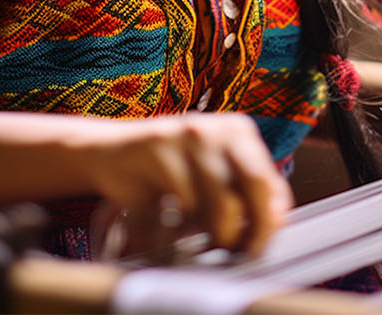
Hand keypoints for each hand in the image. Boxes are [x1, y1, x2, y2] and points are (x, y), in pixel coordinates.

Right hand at [78, 112, 291, 257]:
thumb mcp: (210, 174)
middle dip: (253, 228)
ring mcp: (188, 135)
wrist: (109, 152)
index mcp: (238, 132)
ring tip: (208, 242)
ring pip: (220, 200)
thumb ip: (242, 192)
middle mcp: (218, 129)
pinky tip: (176, 227)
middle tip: (242, 251)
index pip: (270, 181)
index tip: (260, 245)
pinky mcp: (158, 149)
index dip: (270, 221)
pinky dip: (183, 224)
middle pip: (255, 185)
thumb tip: (272, 224)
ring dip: (217, 232)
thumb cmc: (166, 170)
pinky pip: (182, 202)